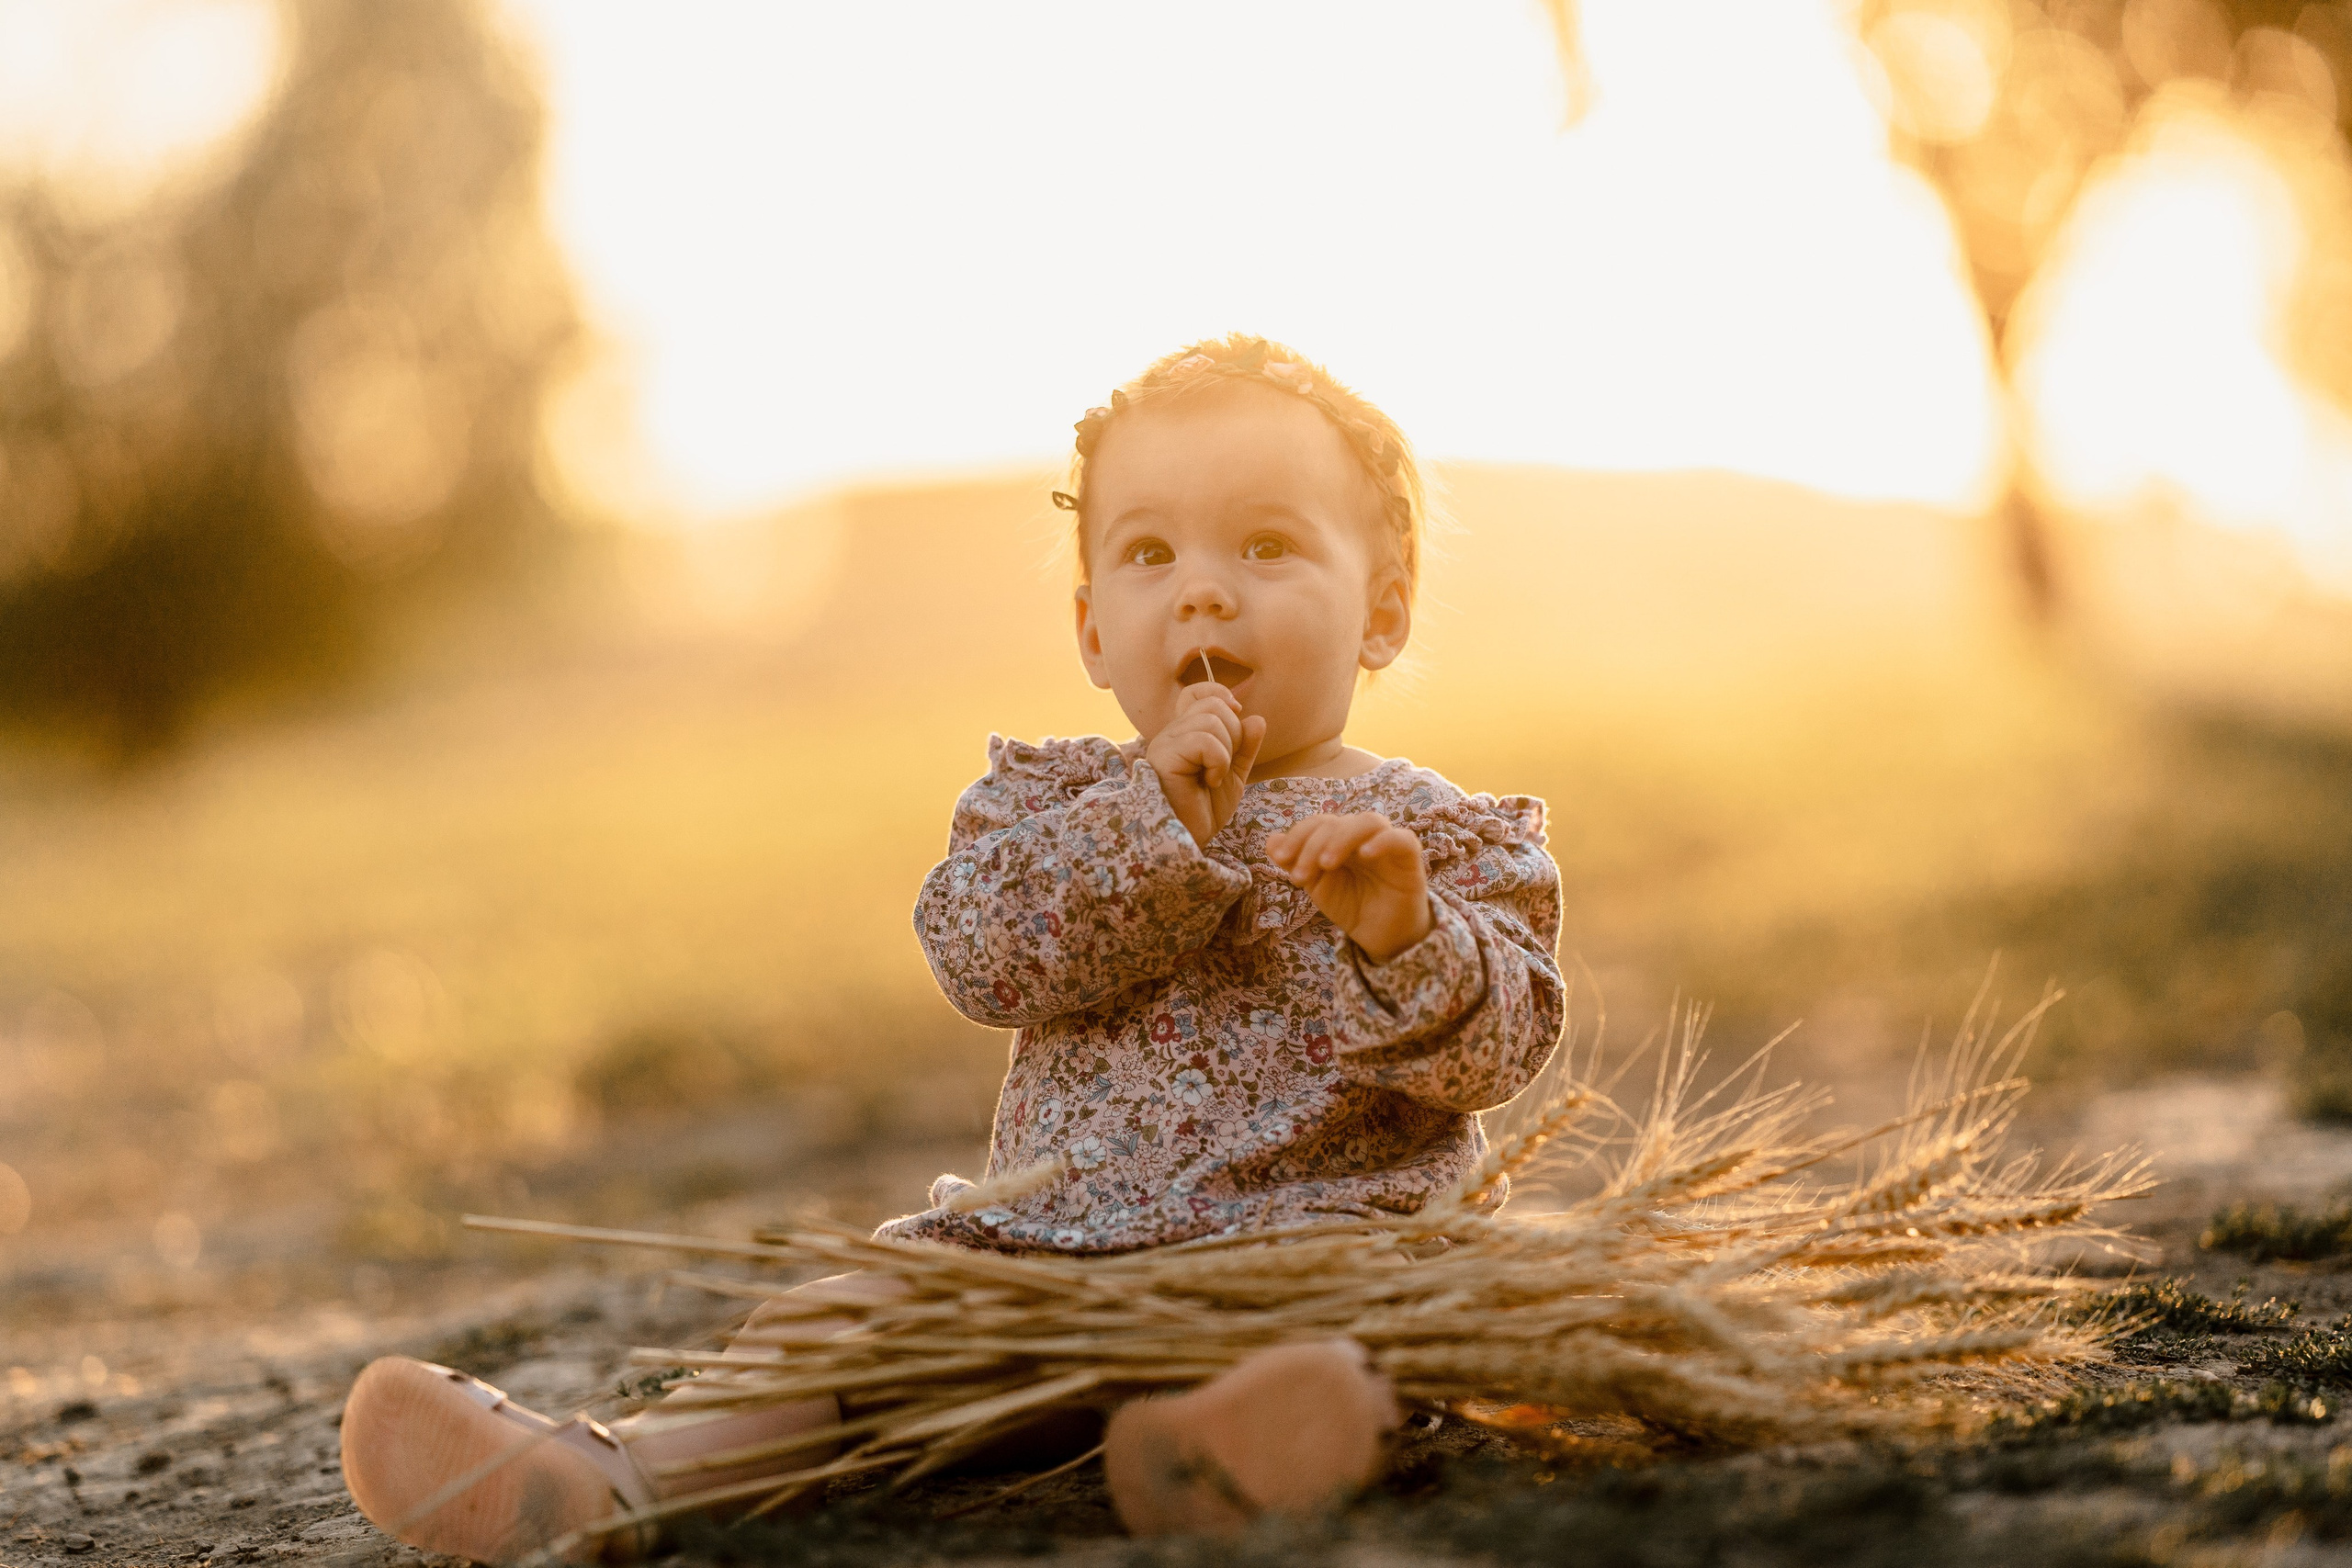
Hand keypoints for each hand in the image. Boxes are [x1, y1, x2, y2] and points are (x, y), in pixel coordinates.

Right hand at [1145, 681, 1267, 847]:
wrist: (1188, 840)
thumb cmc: (1203, 811)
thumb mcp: (1233, 776)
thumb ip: (1245, 748)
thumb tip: (1257, 719)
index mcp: (1185, 733)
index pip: (1197, 692)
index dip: (1220, 696)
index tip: (1236, 717)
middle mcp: (1172, 733)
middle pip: (1213, 705)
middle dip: (1233, 734)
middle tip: (1224, 766)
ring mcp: (1166, 743)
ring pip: (1211, 720)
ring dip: (1226, 751)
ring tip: (1215, 776)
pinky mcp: (1164, 757)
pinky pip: (1204, 740)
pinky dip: (1218, 761)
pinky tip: (1209, 781)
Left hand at [1266, 811, 1432, 961]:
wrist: (1380, 936)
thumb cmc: (1351, 905)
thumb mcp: (1317, 886)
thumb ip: (1296, 862)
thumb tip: (1271, 841)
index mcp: (1339, 838)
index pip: (1318, 823)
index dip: (1297, 836)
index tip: (1281, 858)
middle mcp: (1363, 835)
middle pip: (1338, 822)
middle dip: (1312, 845)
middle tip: (1300, 874)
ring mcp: (1387, 843)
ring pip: (1368, 821)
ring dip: (1342, 838)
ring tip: (1326, 864)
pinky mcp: (1409, 857)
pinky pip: (1401, 838)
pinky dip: (1382, 841)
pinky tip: (1365, 854)